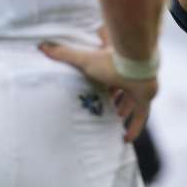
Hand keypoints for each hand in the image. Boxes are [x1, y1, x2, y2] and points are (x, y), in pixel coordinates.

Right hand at [38, 41, 157, 142]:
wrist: (136, 62)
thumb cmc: (110, 59)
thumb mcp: (84, 59)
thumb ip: (64, 54)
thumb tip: (41, 46)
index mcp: (113, 63)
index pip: (105, 72)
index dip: (98, 82)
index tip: (91, 90)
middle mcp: (127, 75)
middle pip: (118, 89)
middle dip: (110, 99)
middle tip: (99, 109)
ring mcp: (138, 87)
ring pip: (130, 101)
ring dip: (122, 111)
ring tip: (110, 122)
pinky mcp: (145, 98)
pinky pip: (141, 116)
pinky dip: (134, 127)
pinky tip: (126, 139)